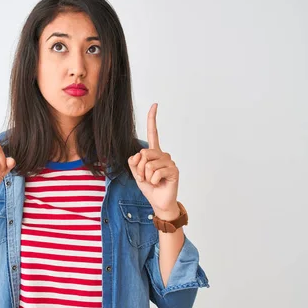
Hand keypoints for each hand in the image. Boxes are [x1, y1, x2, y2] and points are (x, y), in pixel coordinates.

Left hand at [127, 103, 179, 218]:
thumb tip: (138, 154)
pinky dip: (153, 180)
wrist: (159, 202)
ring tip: (152, 181)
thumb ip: (133, 162)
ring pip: (148, 164)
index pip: (153, 133)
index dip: (153, 119)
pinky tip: (159, 183)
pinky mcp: (174, 170)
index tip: (155, 105)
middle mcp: (163, 154)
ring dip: (146, 176)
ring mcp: (169, 162)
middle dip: (139, 168)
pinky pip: (155, 172)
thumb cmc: (149, 187)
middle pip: (144, 152)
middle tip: (144, 177)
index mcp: (153, 153)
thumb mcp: (136, 173)